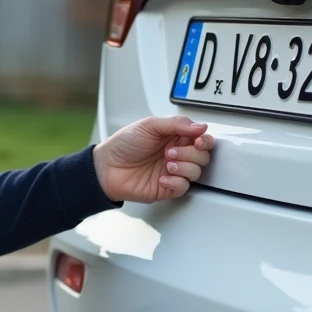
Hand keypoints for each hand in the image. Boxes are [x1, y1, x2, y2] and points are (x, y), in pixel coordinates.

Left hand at [92, 116, 214, 202]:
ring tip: (167, 164)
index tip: (198, 140)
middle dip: (191, 154)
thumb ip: (176, 124)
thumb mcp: (149, 126)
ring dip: (184, 167)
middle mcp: (177, 154)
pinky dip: (175, 182)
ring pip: (196, 172)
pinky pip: (183, 187)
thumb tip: (200, 126)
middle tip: (170, 152)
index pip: (201, 138)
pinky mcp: (167, 187)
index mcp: (175, 137)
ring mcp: (173, 171)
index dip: (205, 140)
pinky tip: (162, 176)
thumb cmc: (123, 144)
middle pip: (203, 156)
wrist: (107, 167)